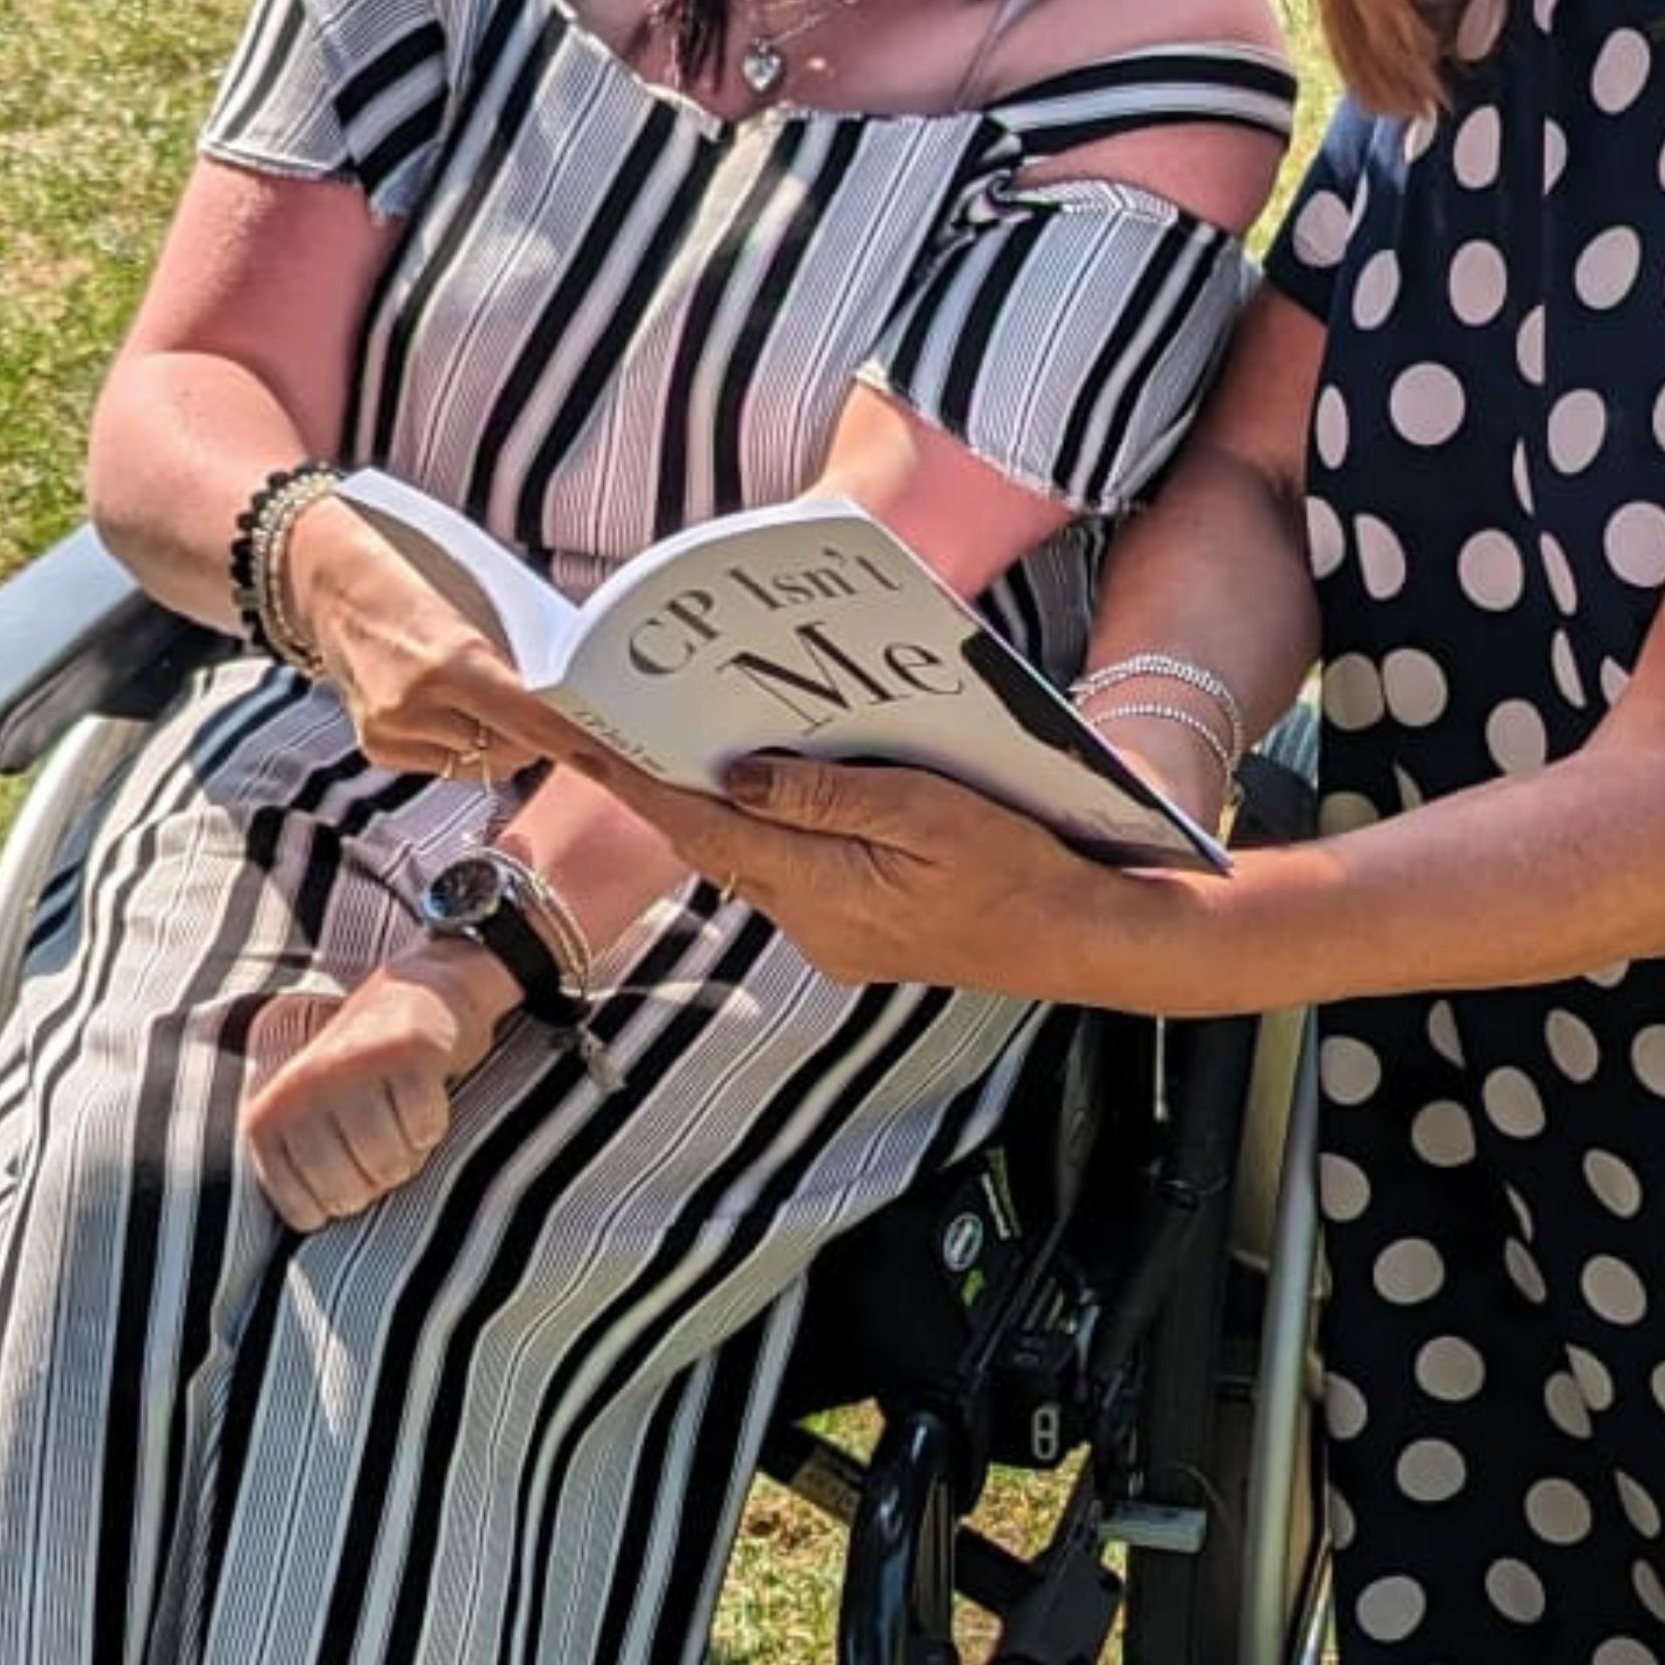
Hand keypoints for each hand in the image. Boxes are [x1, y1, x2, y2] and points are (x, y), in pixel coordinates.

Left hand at [241, 957, 507, 1229]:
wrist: (415, 996)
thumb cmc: (358, 1078)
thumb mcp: (306, 1121)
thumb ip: (294, 1175)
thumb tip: (299, 1254)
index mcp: (268, 1116)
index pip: (306, 1213)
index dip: (341, 1202)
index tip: (348, 1165)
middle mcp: (301, 1090)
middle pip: (351, 1194)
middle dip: (377, 1180)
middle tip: (380, 1138)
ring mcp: (352, 1069)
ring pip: (390, 1165)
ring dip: (409, 1153)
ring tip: (399, 1118)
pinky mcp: (406, 1052)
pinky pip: (426, 1130)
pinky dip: (433, 1122)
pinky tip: (422, 1094)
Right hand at [278, 513, 568, 789]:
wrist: (324, 577)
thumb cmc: (411, 571)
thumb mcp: (477, 600)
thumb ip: (521, 654)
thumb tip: (576, 697)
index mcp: (450, 658)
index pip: (538, 719)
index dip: (584, 744)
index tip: (621, 763)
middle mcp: (416, 704)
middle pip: (517, 751)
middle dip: (540, 734)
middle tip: (546, 706)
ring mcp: (392, 731)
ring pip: (485, 763)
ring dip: (502, 740)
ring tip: (483, 696)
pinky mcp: (377, 747)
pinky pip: (449, 764)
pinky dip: (462, 743)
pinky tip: (444, 707)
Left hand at [587, 749, 1134, 1001]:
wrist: (1077, 939)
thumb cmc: (1018, 867)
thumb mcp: (925, 812)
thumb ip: (825, 795)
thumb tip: (735, 777)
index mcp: (822, 890)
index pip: (705, 828)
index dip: (642, 781)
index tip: (587, 738)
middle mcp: (810, 925)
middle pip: (716, 847)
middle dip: (671, 788)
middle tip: (626, 725)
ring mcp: (831, 939)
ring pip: (750, 863)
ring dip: (721, 811)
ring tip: (690, 744)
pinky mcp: (854, 937)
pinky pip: (789, 876)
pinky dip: (769, 834)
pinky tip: (775, 794)